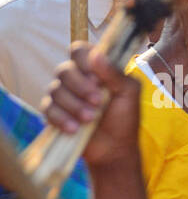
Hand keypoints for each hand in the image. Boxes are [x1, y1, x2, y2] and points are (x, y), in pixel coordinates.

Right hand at [41, 43, 139, 167]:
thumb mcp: (129, 94)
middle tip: (98, 102)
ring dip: (74, 105)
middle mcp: (76, 78)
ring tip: (90, 119)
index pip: (79, 51)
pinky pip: (48, 109)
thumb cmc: (125, 117)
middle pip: (64, 70)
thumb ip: (115, 74)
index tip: (98, 78)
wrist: (116, 148)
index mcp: (94, 69)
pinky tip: (75, 128)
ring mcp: (63, 95)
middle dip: (81, 87)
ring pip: (55, 90)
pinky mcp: (53, 112)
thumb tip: (96, 55)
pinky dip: (62, 118)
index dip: (84, 61)